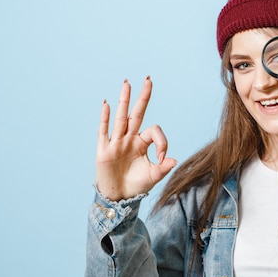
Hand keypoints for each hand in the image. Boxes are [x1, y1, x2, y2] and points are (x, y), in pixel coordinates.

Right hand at [95, 77, 176, 200]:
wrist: (119, 197)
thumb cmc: (136, 185)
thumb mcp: (153, 177)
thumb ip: (163, 168)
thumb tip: (173, 159)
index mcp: (142, 143)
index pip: (154, 131)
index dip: (162, 141)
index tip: (162, 157)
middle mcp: (130, 138)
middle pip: (137, 114)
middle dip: (143, 97)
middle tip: (148, 79)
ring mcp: (116, 142)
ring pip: (121, 118)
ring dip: (124, 100)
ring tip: (127, 83)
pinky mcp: (104, 150)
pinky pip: (104, 131)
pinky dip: (105, 118)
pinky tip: (107, 104)